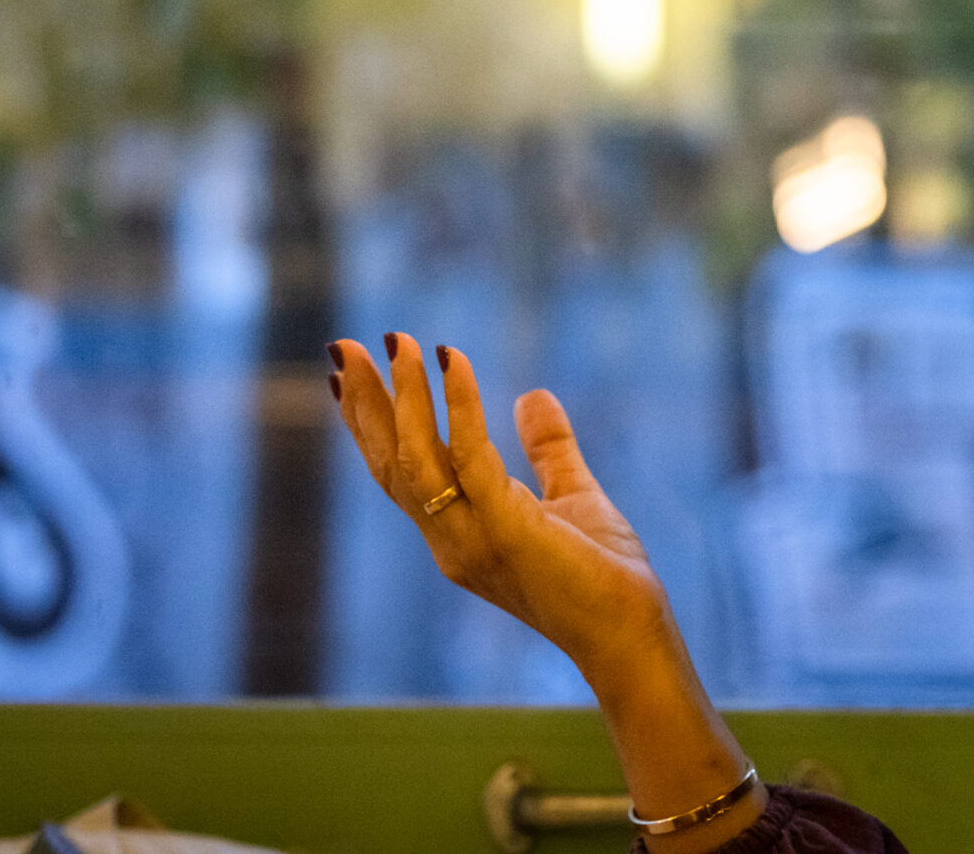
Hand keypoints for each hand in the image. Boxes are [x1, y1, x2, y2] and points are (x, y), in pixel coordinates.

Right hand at [329, 333, 665, 684]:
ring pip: (416, 459)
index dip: (369, 425)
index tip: (348, 375)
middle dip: (364, 404)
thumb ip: (548, 448)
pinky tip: (454, 361)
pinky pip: (472, 457)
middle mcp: (450, 540)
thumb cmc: (605, 574)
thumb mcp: (570, 495)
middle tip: (342, 346)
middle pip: (390, 464)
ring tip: (398, 343)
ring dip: (402, 398)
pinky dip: (459, 405)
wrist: (631, 631)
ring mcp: (471, 538)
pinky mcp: (505, 529)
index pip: (397, 474)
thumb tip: (532, 395)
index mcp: (457, 534)